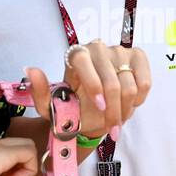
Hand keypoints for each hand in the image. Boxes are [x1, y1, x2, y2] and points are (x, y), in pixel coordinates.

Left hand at [24, 42, 151, 142]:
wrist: (91, 112)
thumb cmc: (71, 108)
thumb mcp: (50, 107)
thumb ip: (39, 92)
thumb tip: (30, 70)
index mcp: (75, 54)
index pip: (84, 61)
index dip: (93, 85)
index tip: (98, 107)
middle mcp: (97, 47)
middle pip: (112, 81)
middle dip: (113, 111)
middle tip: (111, 128)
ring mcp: (119, 51)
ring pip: (130, 85)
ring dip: (126, 110)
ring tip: (118, 120)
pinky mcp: (138, 57)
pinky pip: (144, 82)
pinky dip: (138, 101)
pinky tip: (128, 106)